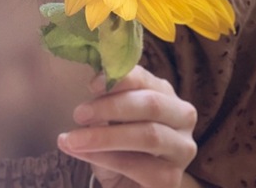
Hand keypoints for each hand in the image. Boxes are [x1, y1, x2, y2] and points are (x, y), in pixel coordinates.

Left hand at [57, 66, 200, 187]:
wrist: (127, 184)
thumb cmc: (119, 147)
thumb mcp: (111, 120)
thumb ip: (107, 100)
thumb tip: (91, 83)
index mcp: (166, 95)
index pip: (146, 79)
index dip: (119, 79)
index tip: (91, 85)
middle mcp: (182, 119)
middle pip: (152, 105)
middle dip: (111, 107)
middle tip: (79, 114)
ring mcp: (182, 150)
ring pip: (148, 136)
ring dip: (104, 136)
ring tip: (72, 139)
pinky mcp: (171, 179)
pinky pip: (137, 166)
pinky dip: (104, 158)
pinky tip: (80, 154)